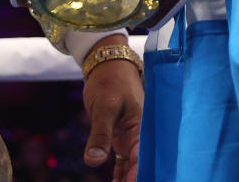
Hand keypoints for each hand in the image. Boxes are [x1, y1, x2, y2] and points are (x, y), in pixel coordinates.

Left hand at [83, 35, 143, 181]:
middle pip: (141, 165)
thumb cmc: (110, 83)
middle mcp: (140, 136)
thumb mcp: (104, 107)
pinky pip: (123, 161)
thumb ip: (100, 134)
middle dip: (135, 177)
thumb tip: (93, 161)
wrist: (107, 68)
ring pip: (132, 166)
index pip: (145, 158)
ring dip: (127, 178)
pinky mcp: (120, 138)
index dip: (140, 174)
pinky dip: (119, 173)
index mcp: (143, 128)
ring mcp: (131, 138)